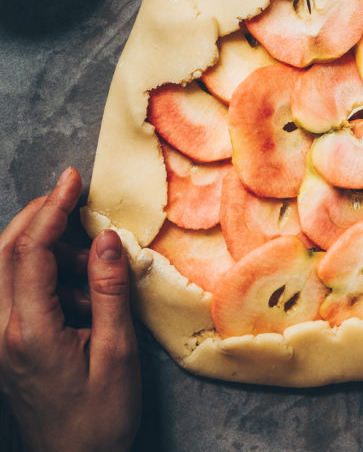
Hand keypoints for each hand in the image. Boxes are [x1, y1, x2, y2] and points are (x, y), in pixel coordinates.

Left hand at [0, 167, 140, 451]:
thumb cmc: (99, 417)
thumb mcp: (117, 352)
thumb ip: (108, 289)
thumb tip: (106, 237)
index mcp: (29, 332)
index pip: (31, 252)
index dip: (52, 209)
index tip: (72, 180)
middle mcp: (0, 332)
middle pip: (4, 252)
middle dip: (38, 216)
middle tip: (73, 198)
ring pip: (3, 268)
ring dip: (42, 247)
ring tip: (90, 262)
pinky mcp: (4, 345)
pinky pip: (11, 290)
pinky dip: (42, 272)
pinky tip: (78, 289)